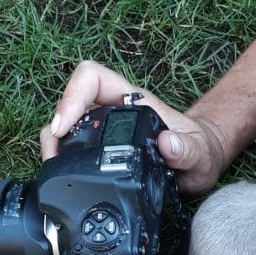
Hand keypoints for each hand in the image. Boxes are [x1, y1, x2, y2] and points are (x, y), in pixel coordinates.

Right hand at [40, 60, 228, 195]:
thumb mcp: (199, 155)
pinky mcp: (104, 149)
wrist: (202, 161)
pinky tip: (67, 175)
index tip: (65, 126)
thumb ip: (187, 150)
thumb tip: (167, 143)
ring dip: (56, 144)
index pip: (93, 78)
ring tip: (54, 168)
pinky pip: (77, 146)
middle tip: (53, 157)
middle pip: (71, 104)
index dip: (72, 95)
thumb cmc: (200, 151)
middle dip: (56, 128)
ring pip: (69, 126)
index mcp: (134, 103)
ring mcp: (108, 129)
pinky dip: (66, 158)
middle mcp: (116, 112)